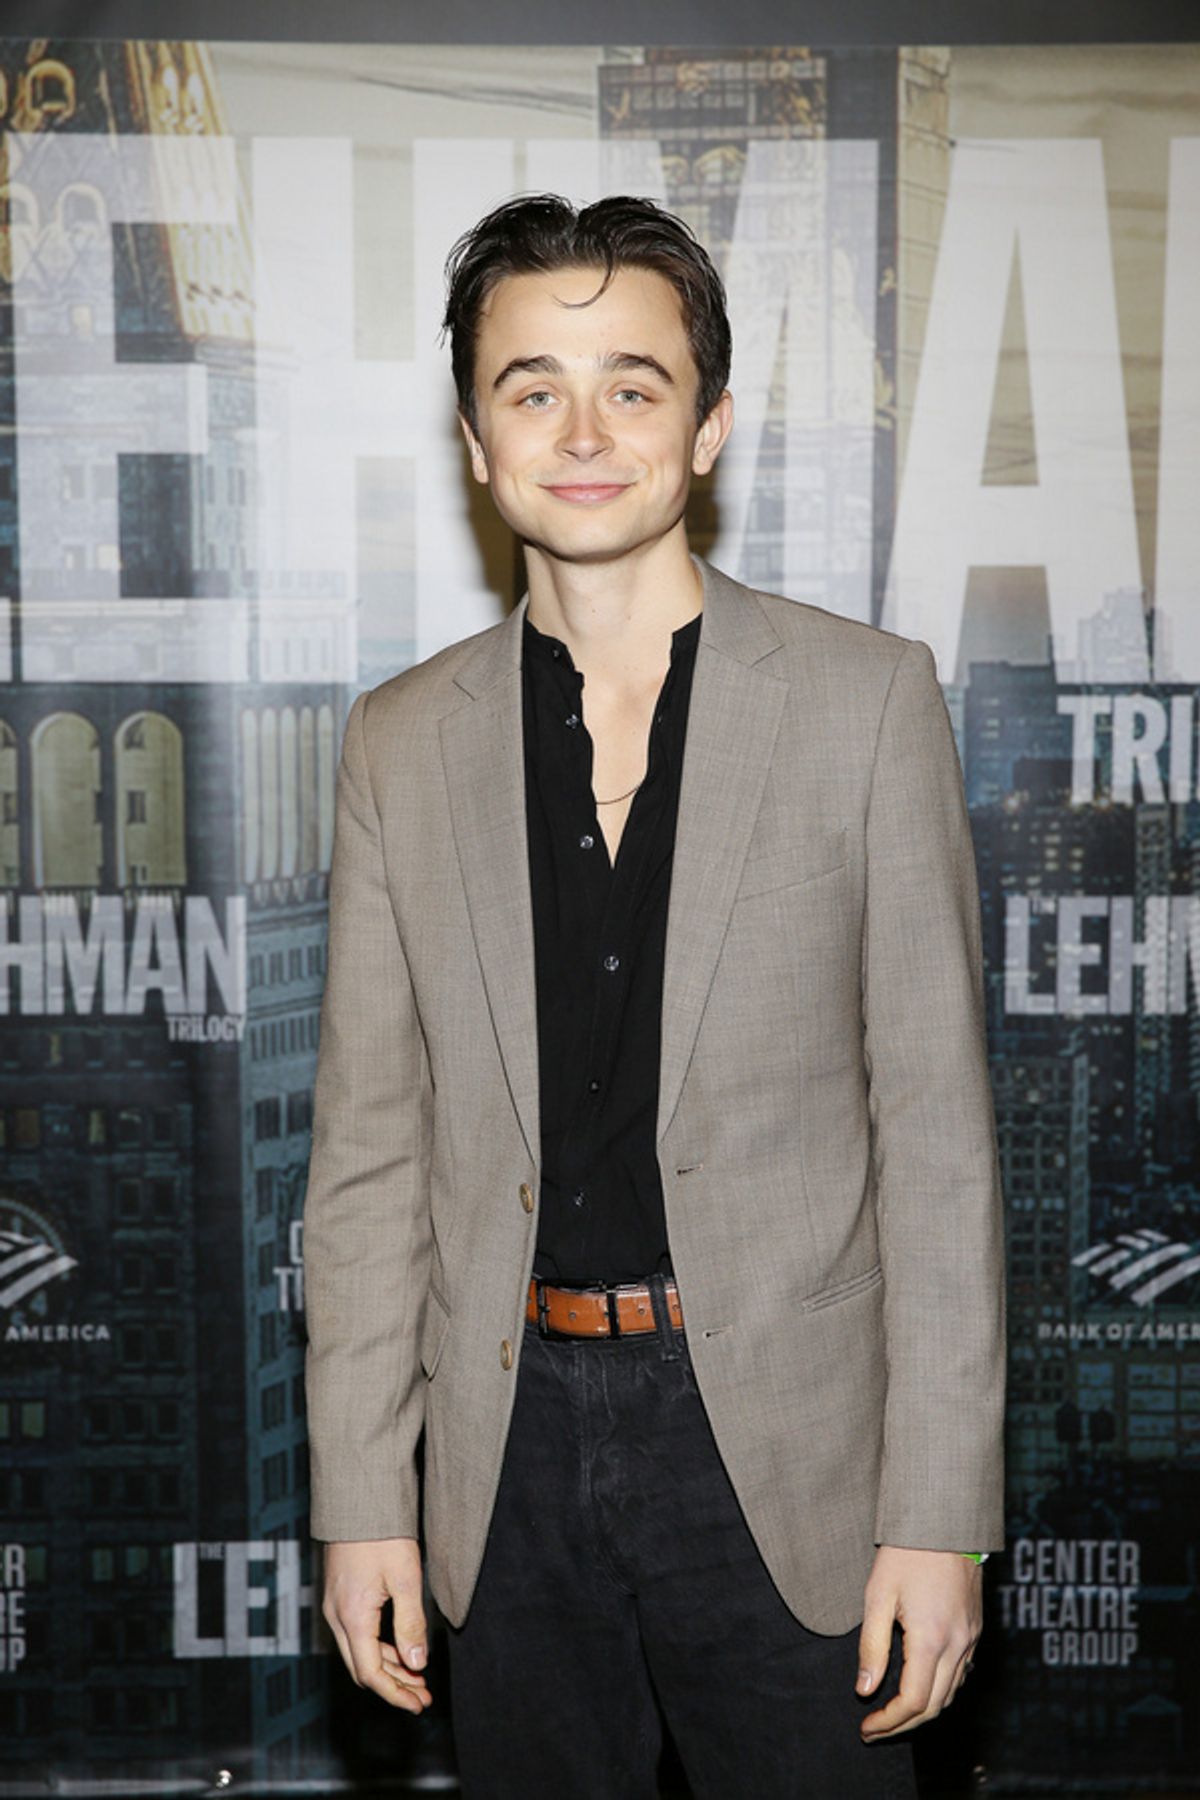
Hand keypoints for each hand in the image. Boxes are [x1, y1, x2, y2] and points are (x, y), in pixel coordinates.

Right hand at [322, 1537, 431, 1712]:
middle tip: (422, 1695)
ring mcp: (335, 1605)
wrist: (357, 1497)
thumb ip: (410, 1624)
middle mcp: (337, 1616)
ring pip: (358, 1652)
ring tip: (418, 1676)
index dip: (395, 1694)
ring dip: (388, 1667)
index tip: (419, 1704)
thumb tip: (417, 1664)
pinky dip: (378, 1647)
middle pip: (362, 1668)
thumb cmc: (382, 1533)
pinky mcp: (339, 1595)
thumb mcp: (405, 1578)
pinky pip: (356, 1634)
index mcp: (352, 1617)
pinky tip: (400, 1648)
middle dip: (393, 1685)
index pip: (371, 1673)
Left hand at [856, 1545, 981, 1739]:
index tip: (866, 1727)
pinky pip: (961, 1673)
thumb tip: (864, 1689)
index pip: (913, 1702)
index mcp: (931, 1639)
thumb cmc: (906, 1554)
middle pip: (934, 1706)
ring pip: (951, 1693)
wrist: (945, 1522)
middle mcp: (958, 1645)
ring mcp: (971, 1638)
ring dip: (923, 1710)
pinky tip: (920, 1683)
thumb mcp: (877, 1596)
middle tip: (875, 1728)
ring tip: (892, 1712)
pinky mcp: (975, 1629)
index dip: (888, 1722)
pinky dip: (941, 1689)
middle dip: (903, 1724)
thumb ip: (872, 1646)